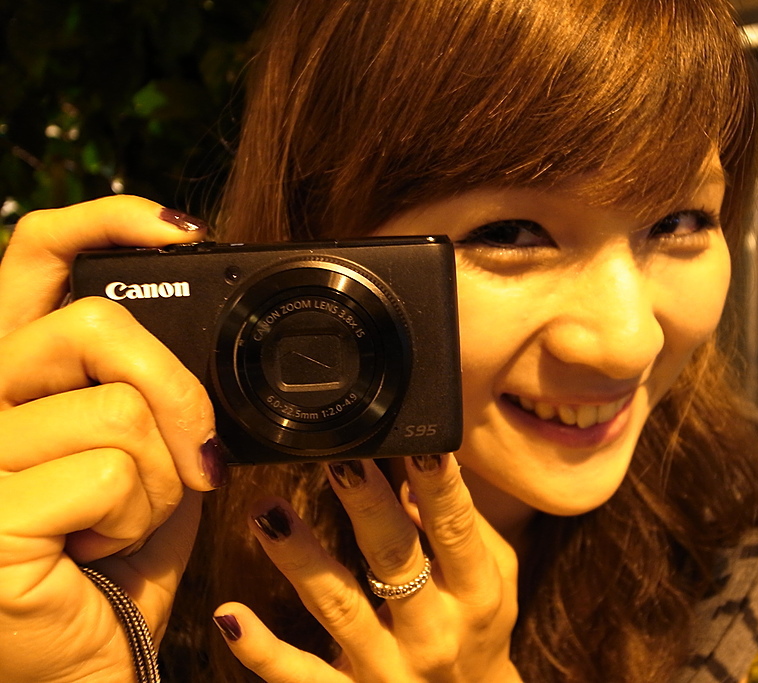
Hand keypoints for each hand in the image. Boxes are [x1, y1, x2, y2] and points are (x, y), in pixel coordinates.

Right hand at [0, 196, 223, 682]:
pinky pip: (110, 473)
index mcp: (15, 380)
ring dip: (159, 480)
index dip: (104, 221)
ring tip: (120, 525)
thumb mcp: (149, 454)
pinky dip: (137, 521)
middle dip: (178, 394)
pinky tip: (97, 556)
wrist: (95, 657)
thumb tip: (215, 328)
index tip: (180, 230)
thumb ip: (153, 387)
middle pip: (93, 326)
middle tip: (195, 459)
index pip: (33, 259)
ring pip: (119, 410)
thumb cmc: (120, 558)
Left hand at [214, 453, 522, 681]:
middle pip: (397, 560)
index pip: (455, 530)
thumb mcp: (495, 581)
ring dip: (302, 558)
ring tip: (268, 513)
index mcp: (476, 594)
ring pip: (339, 609)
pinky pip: (300, 677)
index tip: (418, 443)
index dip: (438, 486)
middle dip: (367, 506)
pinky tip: (229, 616)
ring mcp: (387, 669)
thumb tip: (413, 473)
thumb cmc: (479, 634)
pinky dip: (262, 651)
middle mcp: (435, 633)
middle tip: (339, 459)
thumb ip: (462, 528)